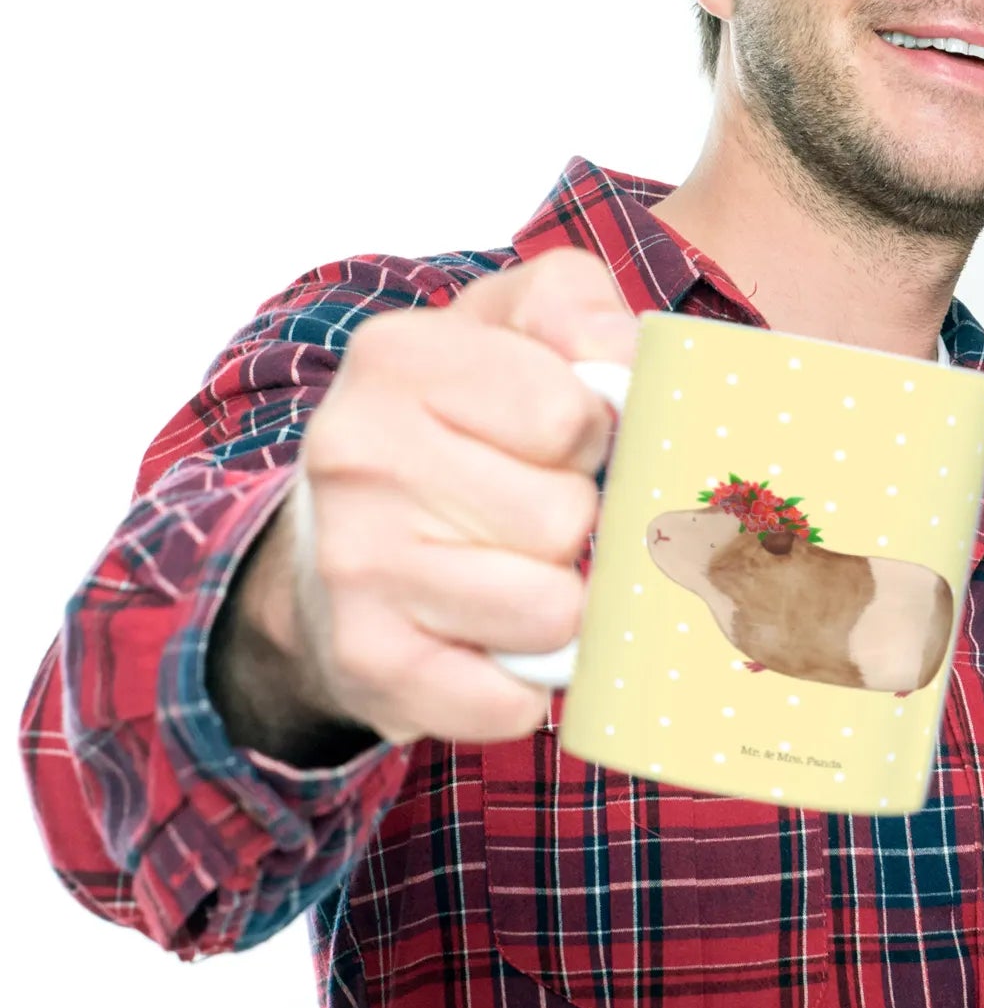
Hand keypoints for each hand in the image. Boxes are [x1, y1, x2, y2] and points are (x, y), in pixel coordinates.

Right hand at [226, 247, 635, 748]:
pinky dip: (525, 683)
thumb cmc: (459, 424)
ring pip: (552, 612)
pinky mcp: (368, 662)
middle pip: (565, 519)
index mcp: (398, 357)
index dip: (591, 437)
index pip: (570, 416)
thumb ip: (575, 306)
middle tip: (528, 511)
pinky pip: (510, 701)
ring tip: (515, 570)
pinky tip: (493, 641)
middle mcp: (355, 455)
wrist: (336, 542)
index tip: (556, 441)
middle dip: (575, 522)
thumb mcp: (511, 326)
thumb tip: (623, 358)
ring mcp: (354, 564)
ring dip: (559, 603)